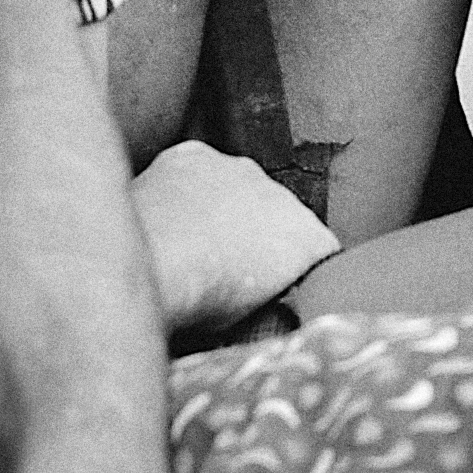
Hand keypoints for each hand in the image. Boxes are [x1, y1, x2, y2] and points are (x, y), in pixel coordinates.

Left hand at [131, 140, 337, 335]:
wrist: (158, 262)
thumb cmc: (202, 298)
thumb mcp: (252, 317)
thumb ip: (271, 295)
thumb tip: (258, 297)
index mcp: (307, 238)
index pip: (314, 249)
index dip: (291, 268)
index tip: (270, 282)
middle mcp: (282, 194)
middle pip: (276, 214)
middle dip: (256, 234)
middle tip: (226, 264)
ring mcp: (240, 170)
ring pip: (236, 188)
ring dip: (222, 208)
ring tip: (192, 243)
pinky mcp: (196, 155)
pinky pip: (198, 172)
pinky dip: (187, 189)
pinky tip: (171, 216)